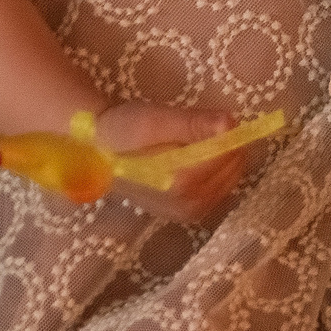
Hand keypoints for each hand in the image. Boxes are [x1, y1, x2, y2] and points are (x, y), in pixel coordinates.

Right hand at [94, 99, 250, 224]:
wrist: (98, 153)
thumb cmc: (124, 132)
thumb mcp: (156, 120)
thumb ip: (193, 123)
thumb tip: (231, 124)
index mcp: (177, 184)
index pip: (225, 156)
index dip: (227, 133)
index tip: (215, 118)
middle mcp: (185, 206)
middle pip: (231, 168)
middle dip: (228, 145)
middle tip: (204, 127)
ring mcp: (188, 213)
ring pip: (230, 178)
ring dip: (225, 156)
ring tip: (197, 141)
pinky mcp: (188, 212)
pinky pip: (220, 188)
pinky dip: (220, 169)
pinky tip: (201, 157)